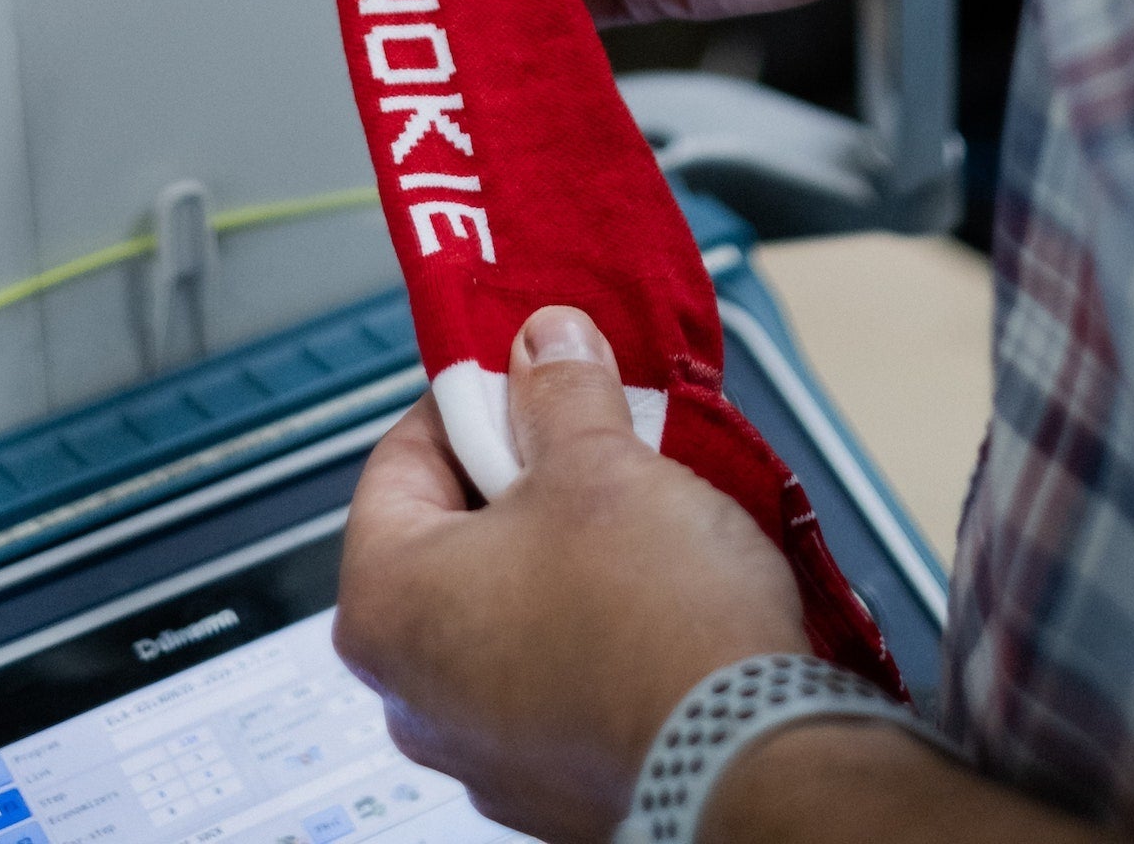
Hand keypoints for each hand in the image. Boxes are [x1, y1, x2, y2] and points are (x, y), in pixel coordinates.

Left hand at [335, 306, 807, 842]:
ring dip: (561, 554)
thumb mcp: (599, 462)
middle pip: (452, 539)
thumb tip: (544, 348)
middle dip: (523, 480)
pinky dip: (590, 631)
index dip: (473, 403)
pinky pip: (552, 676)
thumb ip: (557, 391)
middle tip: (589, 441)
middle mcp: (413, 696)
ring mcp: (482, 751)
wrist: (745, 761)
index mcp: (387, 607)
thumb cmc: (652, 626)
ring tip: (633, 515)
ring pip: (506, 609)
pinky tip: (651, 597)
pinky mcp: (551, 784)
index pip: (399, 461)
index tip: (530, 380)